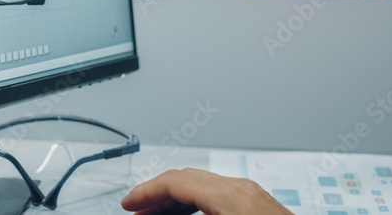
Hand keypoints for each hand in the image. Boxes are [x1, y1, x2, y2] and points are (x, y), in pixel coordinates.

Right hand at [121, 168, 292, 214]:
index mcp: (230, 195)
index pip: (176, 180)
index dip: (145, 192)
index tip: (129, 204)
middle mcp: (243, 189)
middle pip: (188, 179)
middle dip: (158, 196)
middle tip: (138, 212)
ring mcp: (255, 196)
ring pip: (204, 187)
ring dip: (177, 202)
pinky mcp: (261, 207)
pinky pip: (220, 196)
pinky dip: (197, 206)